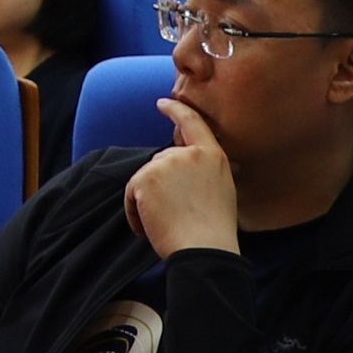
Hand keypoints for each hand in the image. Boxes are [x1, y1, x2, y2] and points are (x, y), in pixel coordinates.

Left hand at [127, 98, 240, 256]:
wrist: (204, 249)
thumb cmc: (213, 230)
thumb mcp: (221, 190)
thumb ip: (203, 171)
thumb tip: (181, 168)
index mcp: (213, 156)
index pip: (192, 122)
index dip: (175, 111)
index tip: (163, 103)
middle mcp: (189, 154)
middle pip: (161, 162)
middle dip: (159, 186)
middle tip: (174, 214)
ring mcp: (165, 164)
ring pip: (144, 179)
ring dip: (147, 202)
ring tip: (164, 224)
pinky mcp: (145, 178)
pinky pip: (131, 194)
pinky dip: (135, 213)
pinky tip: (149, 227)